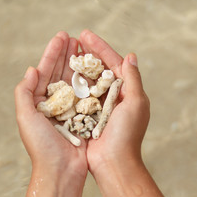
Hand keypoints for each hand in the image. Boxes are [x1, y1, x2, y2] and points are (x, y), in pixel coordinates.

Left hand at [15, 32, 86, 177]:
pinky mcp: (82, 116)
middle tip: (75, 37)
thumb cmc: (41, 145)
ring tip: (85, 47)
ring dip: (78, 64)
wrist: (62, 169)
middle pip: (60, 73)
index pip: (44, 71)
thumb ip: (24, 92)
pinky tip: (95, 68)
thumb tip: (32, 69)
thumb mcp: (25, 117)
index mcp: (37, 102)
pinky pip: (87, 94)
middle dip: (66, 55)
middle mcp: (53, 103)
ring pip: (74, 81)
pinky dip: (90, 81)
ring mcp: (69, 109)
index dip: (52, 53)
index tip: (61, 37)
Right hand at [79, 30, 149, 174]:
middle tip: (74, 39)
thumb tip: (131, 55)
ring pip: (87, 80)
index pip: (112, 62)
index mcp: (127, 91)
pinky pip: (79, 95)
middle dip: (87, 53)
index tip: (85, 34)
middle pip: (98, 68)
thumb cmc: (126, 134)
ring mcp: (99, 105)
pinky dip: (72, 84)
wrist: (113, 162)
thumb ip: (133, 79)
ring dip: (78, 65)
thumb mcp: (135, 104)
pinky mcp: (87, 115)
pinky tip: (61, 74)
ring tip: (66, 52)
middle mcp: (113, 96)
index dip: (99, 47)